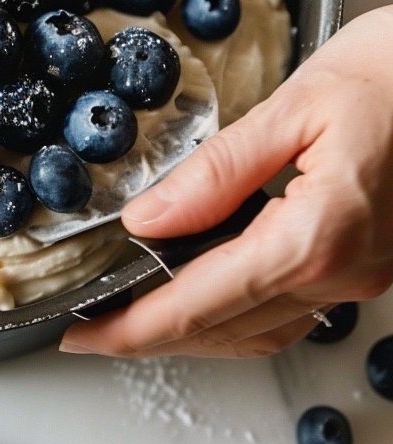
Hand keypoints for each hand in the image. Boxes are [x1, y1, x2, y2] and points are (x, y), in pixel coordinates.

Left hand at [60, 7, 392, 358]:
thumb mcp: (295, 106)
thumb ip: (216, 171)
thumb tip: (146, 219)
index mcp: (317, 235)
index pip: (201, 303)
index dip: (132, 328)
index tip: (80, 337)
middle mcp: (344, 272)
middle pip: (226, 329)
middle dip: (151, 336)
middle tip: (91, 329)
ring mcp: (363, 276)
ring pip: (260, 331)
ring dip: (196, 331)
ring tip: (137, 313)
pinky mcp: (371, 263)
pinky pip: (293, 309)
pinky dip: (239, 311)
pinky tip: (207, 289)